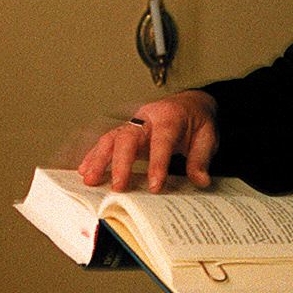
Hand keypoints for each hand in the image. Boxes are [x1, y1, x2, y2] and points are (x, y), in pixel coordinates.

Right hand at [79, 91, 219, 191]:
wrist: (188, 105)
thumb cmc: (196, 122)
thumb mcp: (208, 137)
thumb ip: (201, 158)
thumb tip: (200, 180)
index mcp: (170, 117)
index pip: (161, 140)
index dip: (157, 163)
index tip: (154, 186)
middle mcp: (147, 118)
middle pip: (128, 136)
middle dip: (120, 162)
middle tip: (117, 187)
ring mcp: (133, 123)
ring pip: (111, 138)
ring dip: (98, 159)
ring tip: (90, 180)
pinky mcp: (124, 132)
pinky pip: (105, 142)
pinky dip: (93, 156)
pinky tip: (84, 170)